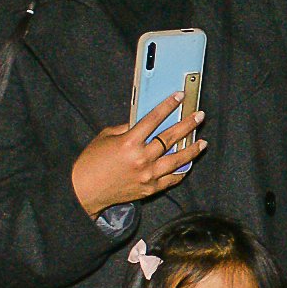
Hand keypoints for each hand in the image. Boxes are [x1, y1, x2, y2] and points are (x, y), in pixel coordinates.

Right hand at [70, 94, 207, 215]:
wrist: (84, 191)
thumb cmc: (91, 162)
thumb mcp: (105, 137)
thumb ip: (126, 129)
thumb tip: (143, 122)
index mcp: (129, 142)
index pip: (154, 119)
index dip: (168, 106)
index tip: (180, 97)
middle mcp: (141, 158)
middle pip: (171, 138)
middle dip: (188, 124)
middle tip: (200, 116)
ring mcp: (147, 175)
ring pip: (177, 160)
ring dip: (192, 150)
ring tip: (202, 142)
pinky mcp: (149, 189)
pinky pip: (171, 179)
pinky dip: (181, 171)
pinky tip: (188, 164)